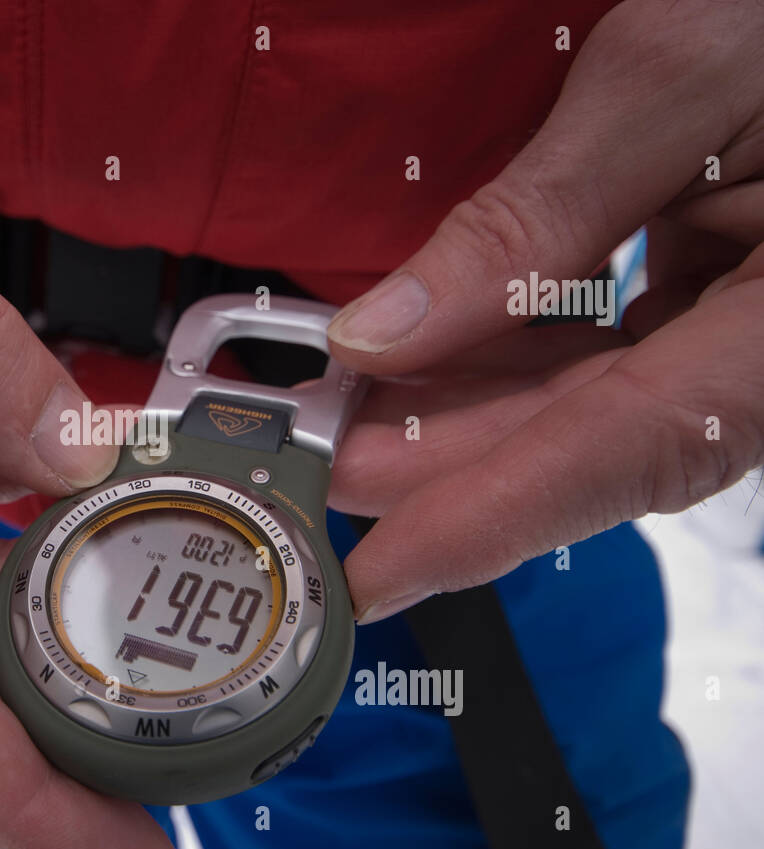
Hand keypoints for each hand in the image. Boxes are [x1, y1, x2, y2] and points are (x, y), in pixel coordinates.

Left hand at [324, 0, 763, 622]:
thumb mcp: (676, 80)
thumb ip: (535, 217)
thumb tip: (389, 330)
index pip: (628, 451)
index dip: (488, 521)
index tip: (378, 575)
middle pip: (589, 442)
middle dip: (438, 460)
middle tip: (320, 453)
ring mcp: (751, 332)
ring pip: (589, 407)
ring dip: (460, 412)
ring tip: (350, 401)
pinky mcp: (722, 304)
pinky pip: (608, 359)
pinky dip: (510, 358)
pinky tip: (427, 350)